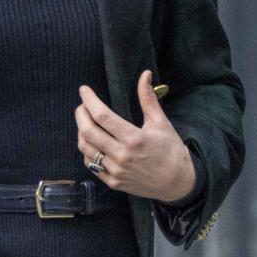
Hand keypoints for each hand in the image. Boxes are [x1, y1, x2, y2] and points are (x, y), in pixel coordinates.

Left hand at [74, 70, 196, 202]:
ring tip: (85, 122)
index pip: (102, 116)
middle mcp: (122, 155)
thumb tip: (144, 74)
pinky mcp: (112, 182)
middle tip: (82, 106)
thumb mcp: (161, 122)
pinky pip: (91, 164)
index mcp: (134, 138)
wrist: (176, 182)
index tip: (84, 90)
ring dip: (81, 132)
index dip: (89, 100)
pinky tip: (92, 142)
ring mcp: (115, 171)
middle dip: (80, 114)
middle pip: (87, 132)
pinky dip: (87, 151)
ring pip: (85, 149)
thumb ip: (148, 98)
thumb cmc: (170, 150)